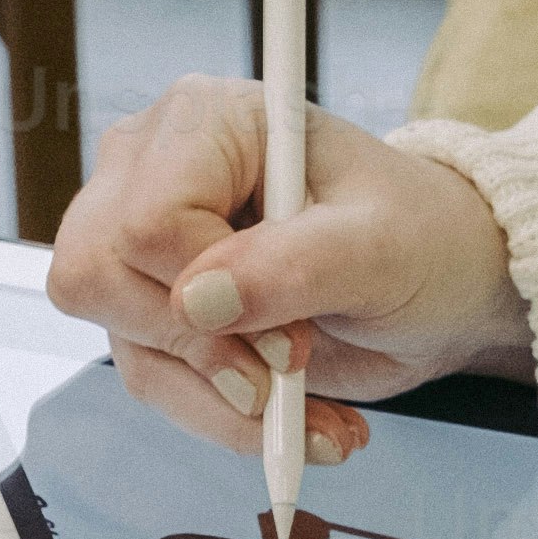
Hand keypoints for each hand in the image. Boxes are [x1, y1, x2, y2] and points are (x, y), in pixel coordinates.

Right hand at [50, 75, 530, 452]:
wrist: (438, 283)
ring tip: (313, 410)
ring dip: (223, 402)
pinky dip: (223, 415)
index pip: (145, 223)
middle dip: (203, 351)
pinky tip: (293, 416)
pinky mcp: (153, 303)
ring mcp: (141, 238)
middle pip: (98, 278)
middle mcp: (151, 168)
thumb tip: (198, 302)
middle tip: (296, 368)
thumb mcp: (382, 249)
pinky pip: (151, 377)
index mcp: (205, 121)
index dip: (208, 293)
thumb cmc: (420, 239)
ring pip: (124, 343)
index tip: (297, 331)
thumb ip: (294, 266)